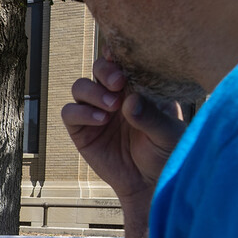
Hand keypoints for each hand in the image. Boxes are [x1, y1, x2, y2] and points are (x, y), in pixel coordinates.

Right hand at [61, 56, 185, 200]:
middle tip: (118, 83)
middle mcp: (114, 95)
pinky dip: (82, 112)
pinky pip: (70, 112)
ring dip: (93, 92)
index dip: (118, 53)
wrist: (149, 183)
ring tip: (111, 108)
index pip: (124, 62)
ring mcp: (96, 111)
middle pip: (98, 68)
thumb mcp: (167, 134)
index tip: (121, 56)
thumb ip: (152, 116)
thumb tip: (130, 100)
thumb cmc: (165, 154)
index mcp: (138, 87)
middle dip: (105, 70)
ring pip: (80, 87)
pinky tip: (101, 120)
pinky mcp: (81, 130)